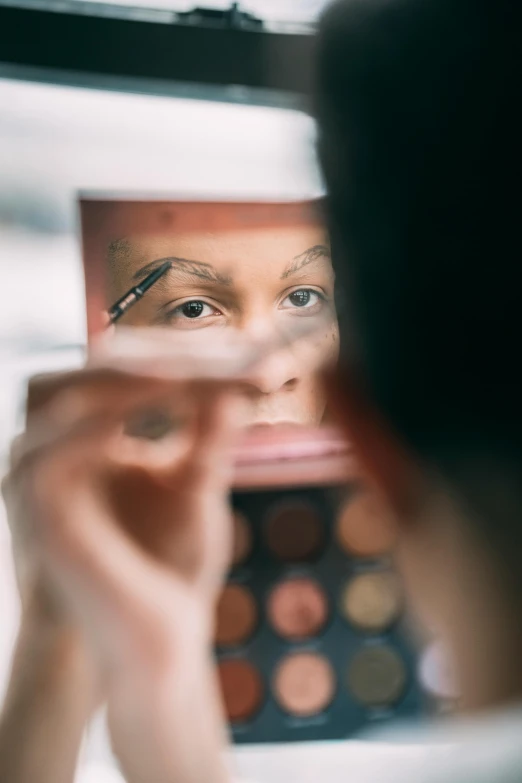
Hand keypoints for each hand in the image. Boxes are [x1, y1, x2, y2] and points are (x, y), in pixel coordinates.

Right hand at [2, 329, 256, 674]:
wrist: (154, 638)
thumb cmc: (175, 565)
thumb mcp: (197, 485)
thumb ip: (209, 433)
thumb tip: (233, 381)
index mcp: (95, 441)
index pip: (120, 374)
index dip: (177, 356)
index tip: (241, 353)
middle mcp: (61, 449)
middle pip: (89, 370)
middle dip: (154, 357)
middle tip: (219, 352)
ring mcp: (41, 475)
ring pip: (64, 394)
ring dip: (129, 379)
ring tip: (193, 374)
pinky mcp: (35, 508)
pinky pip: (53, 447)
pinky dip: (102, 420)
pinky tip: (166, 405)